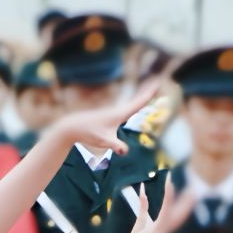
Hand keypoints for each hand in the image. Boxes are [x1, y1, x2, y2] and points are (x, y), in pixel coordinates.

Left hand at [47, 78, 162, 158]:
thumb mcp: (104, 141)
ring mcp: (114, 112)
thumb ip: (116, 145)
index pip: (139, 102)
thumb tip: (125, 151)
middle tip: (159, 80)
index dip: (149, 93)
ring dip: (141, 95)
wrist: (74, 126)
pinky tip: (134, 106)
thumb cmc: (89, 132)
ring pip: (132, 102)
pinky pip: (126, 107)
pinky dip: (133, 103)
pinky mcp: (110, 116)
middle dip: (148, 90)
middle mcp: (118, 110)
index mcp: (120, 113)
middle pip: (137, 99)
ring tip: (150, 88)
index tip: (158, 83)